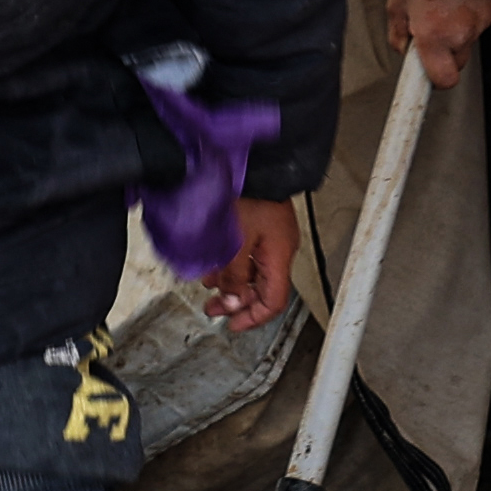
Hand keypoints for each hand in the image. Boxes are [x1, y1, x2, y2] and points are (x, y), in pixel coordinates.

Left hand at [202, 196, 299, 333]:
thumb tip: (233, 301)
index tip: (232, 325)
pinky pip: (250, 255)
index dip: (253, 318)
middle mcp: (280, 250)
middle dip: (236, 301)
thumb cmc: (248, 195)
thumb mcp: (236, 243)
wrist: (255, 164)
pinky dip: (233, 264)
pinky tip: (217, 262)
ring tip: (209, 282)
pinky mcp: (263, 225)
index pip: (273, 302)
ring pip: (254, 272)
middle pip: (262, 289)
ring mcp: (273, 237)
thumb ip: (234, 276)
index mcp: (279, 257)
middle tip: (213, 309)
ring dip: (231, 282)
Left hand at [384, 0, 490, 88]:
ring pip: (466, 43)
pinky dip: (467, 19)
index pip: (443, 80)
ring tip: (444, 7)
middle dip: (444, 53)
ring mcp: (478, 25)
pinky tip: (457, 0)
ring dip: (456, 33)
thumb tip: (404, 50)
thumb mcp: (397, 4)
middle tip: (431, 31)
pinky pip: (477, 26)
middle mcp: (459, 35)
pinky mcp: (490, 13)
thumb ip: (397, 34)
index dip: (435, 82)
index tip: (428, 82)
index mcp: (433, 37)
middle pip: (456, 63)